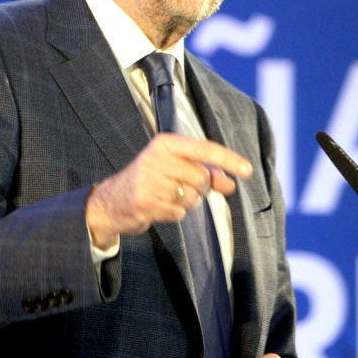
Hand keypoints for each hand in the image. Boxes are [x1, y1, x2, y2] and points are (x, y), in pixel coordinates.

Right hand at [85, 133, 250, 247]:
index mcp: (165, 143)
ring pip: (192, 197)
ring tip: (166, 198)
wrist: (110, 202)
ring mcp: (149, 180)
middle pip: (201, 177)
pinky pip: (179, 213)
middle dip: (199, 189)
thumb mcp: (175, 169)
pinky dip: (174, 214)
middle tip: (181, 189)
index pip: (204, 149)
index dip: (228, 160)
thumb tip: (230, 183)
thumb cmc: (149, 182)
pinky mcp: (145, 202)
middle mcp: (156, 158)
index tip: (247, 170)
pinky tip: (158, 208)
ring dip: (186, 203)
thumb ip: (204, 173)